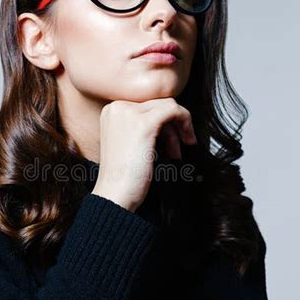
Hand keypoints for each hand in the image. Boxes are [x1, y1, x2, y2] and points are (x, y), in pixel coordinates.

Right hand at [91, 97, 196, 212]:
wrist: (115, 195)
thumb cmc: (123, 176)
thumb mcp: (129, 142)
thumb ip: (140, 126)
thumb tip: (168, 116)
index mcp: (111, 111)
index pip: (146, 104)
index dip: (163, 122)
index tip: (170, 142)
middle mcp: (117, 107)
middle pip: (157, 104)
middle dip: (172, 125)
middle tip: (177, 148)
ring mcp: (129, 114)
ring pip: (166, 105)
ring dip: (179, 127)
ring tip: (177, 152)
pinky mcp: (143, 124)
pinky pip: (173, 110)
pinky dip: (185, 121)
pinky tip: (188, 139)